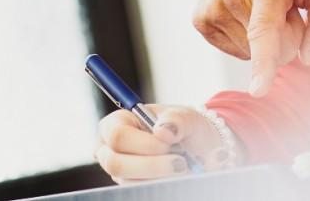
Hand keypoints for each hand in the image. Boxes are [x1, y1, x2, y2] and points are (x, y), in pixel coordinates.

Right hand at [95, 106, 227, 183]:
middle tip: (180, 163)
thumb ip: (177, 119)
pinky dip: (161, 186)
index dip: (142, 143)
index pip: (117, 135)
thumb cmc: (185, 129)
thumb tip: (162, 131)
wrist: (198, 151)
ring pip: (129, 182)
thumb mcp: (186, 117)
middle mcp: (111, 148)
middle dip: (150, 165)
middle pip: (115, 163)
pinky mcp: (129, 187)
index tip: (167, 145)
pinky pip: (139, 192)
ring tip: (184, 167)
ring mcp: (119, 171)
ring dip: (160, 177)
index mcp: (119, 122)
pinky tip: (176, 176)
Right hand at [193, 0, 309, 95]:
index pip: (265, 27)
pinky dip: (248, 38)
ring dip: (265, 36)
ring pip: (254, 54)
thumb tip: (308, 58)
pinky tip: (245, 9)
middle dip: (287, 35)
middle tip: (282, 2)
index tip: (259, 89)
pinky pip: (238, 51)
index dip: (265, 60)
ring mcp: (213, 9)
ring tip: (260, 1)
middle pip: (273, 49)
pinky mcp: (201, 22)